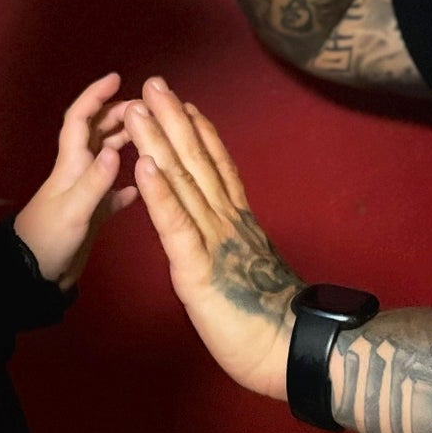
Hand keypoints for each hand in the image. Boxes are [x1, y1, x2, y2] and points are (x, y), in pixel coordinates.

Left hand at [14, 73, 136, 289]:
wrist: (34, 274)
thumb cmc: (49, 238)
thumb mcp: (74, 210)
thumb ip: (96, 181)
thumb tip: (117, 150)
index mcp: (70, 163)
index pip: (81, 119)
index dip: (95, 96)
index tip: (116, 78)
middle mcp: (78, 170)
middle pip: (96, 132)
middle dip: (117, 114)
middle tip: (146, 108)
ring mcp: (85, 191)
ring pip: (106, 156)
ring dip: (124, 142)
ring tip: (150, 134)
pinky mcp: (92, 212)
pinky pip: (112, 192)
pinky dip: (127, 185)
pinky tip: (143, 185)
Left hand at [127, 77, 298, 398]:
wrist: (290, 349)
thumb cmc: (270, 318)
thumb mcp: (251, 269)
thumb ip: (241, 244)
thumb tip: (238, 233)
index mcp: (236, 223)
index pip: (216, 167)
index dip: (199, 133)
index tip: (185, 101)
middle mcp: (226, 221)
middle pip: (197, 160)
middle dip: (173, 120)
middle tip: (155, 83)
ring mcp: (213, 240)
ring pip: (182, 181)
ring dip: (159, 142)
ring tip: (141, 108)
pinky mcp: (198, 267)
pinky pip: (175, 224)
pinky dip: (159, 192)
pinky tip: (144, 166)